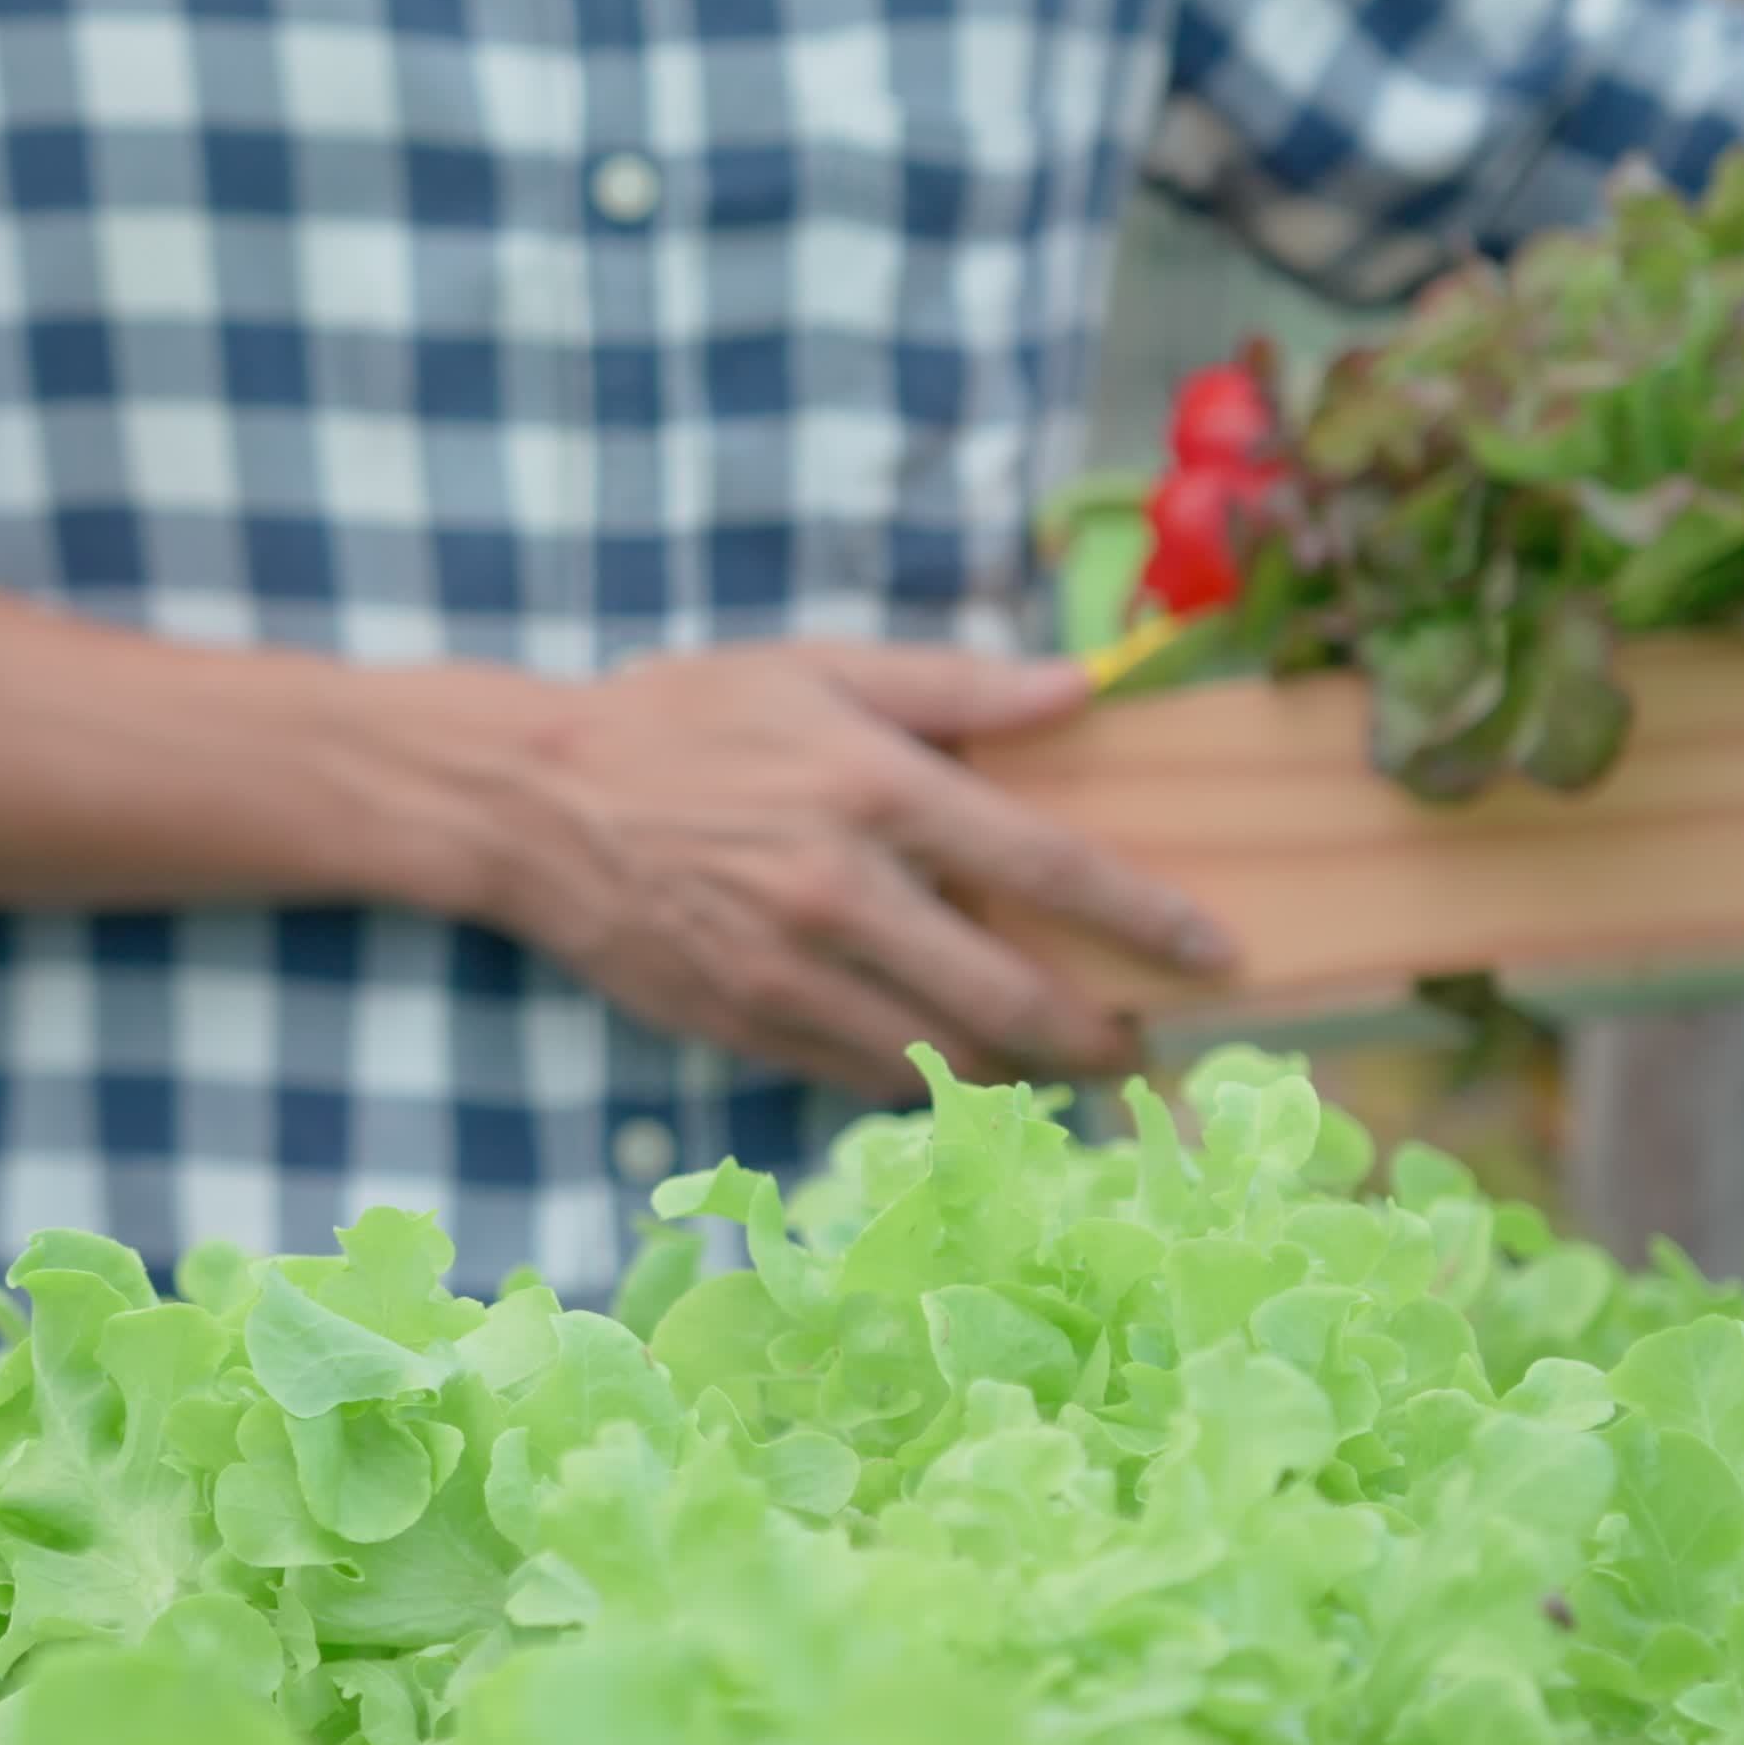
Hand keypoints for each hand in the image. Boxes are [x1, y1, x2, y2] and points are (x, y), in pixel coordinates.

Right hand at [474, 640, 1235, 1101]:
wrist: (531, 801)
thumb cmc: (680, 718)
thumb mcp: (815, 667)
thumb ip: (953, 684)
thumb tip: (1077, 691)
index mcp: (872, 788)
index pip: (1045, 868)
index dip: (1142, 919)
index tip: (1212, 956)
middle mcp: (839, 892)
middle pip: (1008, 997)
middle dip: (1093, 1035)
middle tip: (1138, 1044)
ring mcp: (786, 971)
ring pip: (939, 1056)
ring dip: (1012, 1068)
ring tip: (1051, 1056)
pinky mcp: (740, 1022)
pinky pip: (861, 1077)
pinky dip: (918, 1077)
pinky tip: (942, 1057)